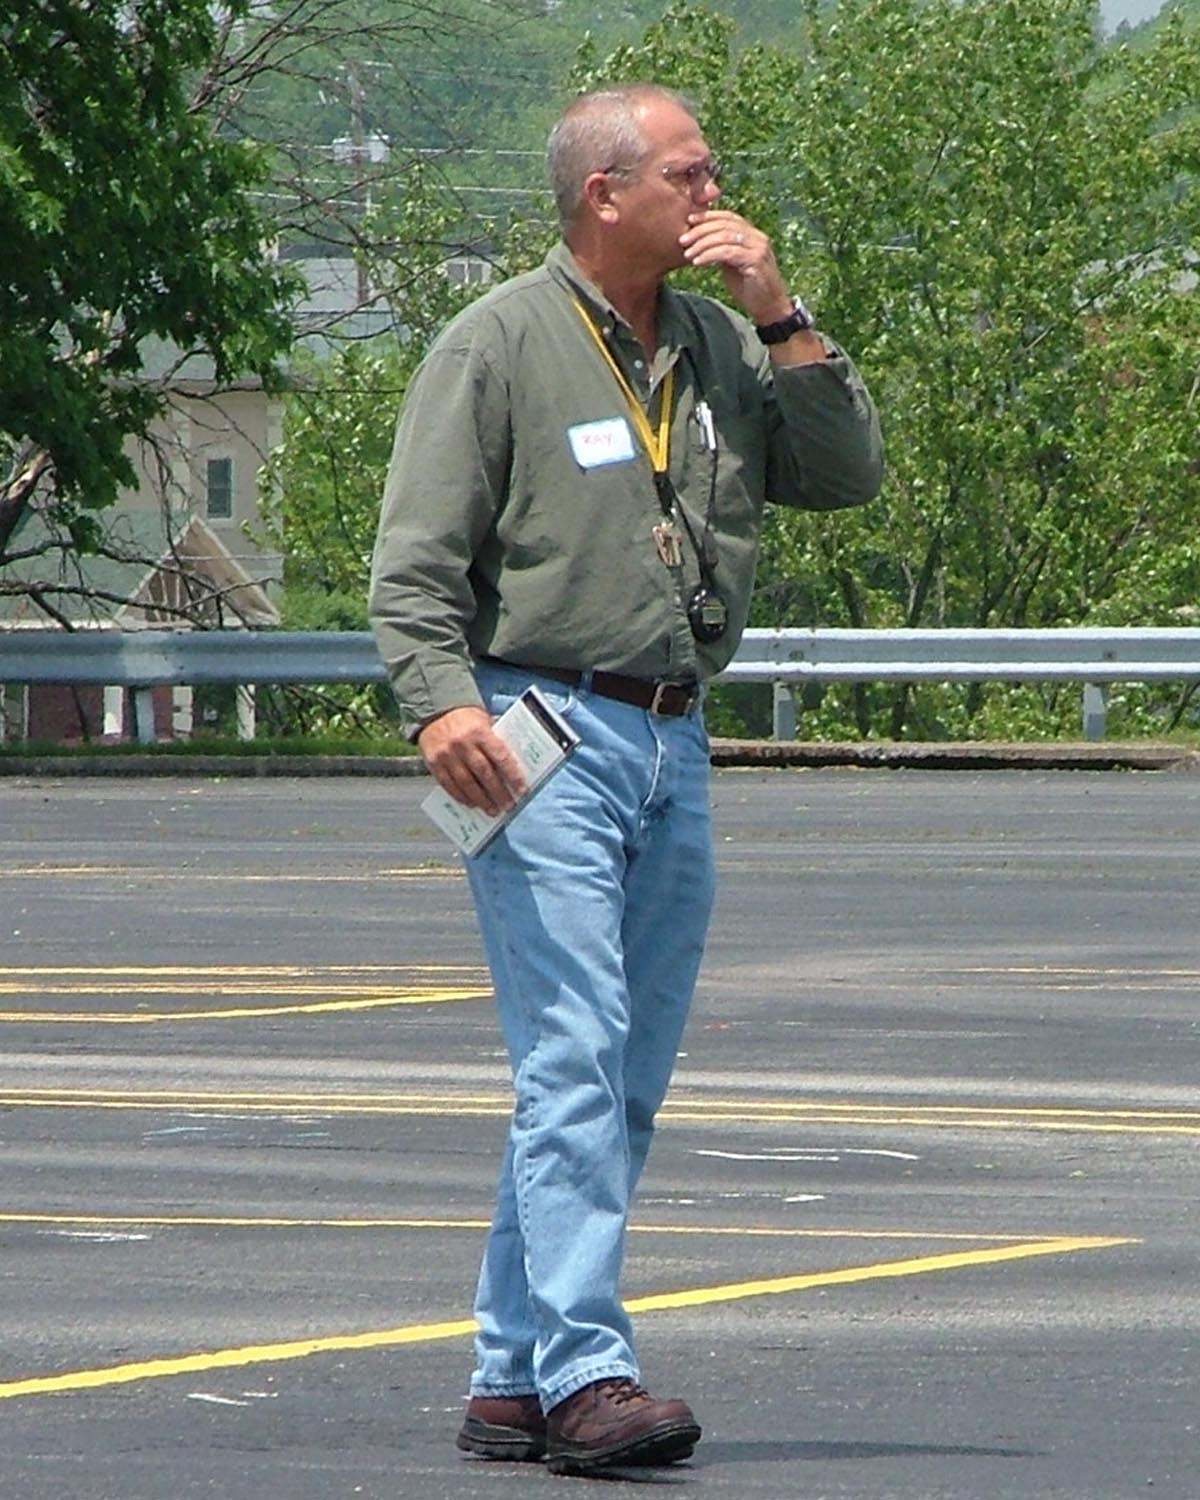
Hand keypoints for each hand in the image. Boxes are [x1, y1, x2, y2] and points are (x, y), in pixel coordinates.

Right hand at [417, 705, 527, 815]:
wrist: (435, 711)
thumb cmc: (467, 719)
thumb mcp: (484, 722)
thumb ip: (495, 742)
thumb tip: (513, 768)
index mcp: (479, 732)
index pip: (500, 757)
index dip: (512, 775)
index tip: (521, 790)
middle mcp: (462, 744)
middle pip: (484, 773)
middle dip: (498, 792)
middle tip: (508, 805)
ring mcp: (446, 755)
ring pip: (466, 783)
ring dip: (481, 799)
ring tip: (492, 810)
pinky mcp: (434, 763)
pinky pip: (449, 784)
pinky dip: (461, 796)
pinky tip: (472, 804)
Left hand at [679, 209, 792, 325]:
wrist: (770, 308)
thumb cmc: (749, 288)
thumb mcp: (733, 264)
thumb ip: (723, 250)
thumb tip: (701, 241)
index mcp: (752, 234)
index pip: (728, 217)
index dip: (708, 216)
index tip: (689, 220)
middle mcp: (757, 237)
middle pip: (725, 225)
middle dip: (701, 231)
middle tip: (683, 240)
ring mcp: (758, 248)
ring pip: (725, 237)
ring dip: (702, 244)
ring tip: (687, 254)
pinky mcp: (756, 261)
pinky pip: (728, 253)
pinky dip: (710, 255)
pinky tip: (697, 262)